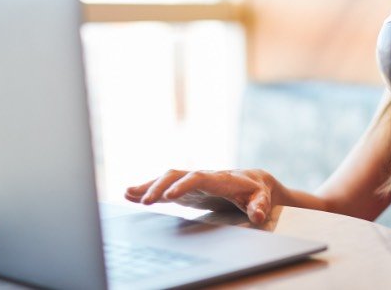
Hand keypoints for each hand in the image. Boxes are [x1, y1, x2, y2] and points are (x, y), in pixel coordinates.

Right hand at [125, 169, 276, 223]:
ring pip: (167, 178)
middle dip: (159, 186)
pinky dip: (148, 190)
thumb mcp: (262, 198)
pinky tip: (131, 195)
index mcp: (220, 178)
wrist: (253, 180)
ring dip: (148, 186)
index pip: (199, 178)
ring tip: (128, 193)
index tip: (168, 196)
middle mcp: (202, 176)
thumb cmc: (257, 191)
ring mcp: (192, 182)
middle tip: (145, 201)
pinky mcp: (186, 189)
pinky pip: (165, 187)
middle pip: (177, 176)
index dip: (183, 186)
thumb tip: (258, 215)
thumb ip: (260, 205)